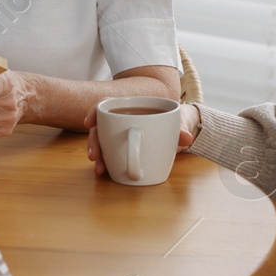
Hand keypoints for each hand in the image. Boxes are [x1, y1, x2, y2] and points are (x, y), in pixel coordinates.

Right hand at [84, 101, 200, 177]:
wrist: (181, 130)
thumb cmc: (177, 121)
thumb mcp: (181, 123)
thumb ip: (182, 129)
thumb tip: (186, 138)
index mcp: (133, 107)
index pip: (107, 105)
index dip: (95, 112)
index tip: (89, 123)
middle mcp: (123, 120)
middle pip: (101, 127)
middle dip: (94, 141)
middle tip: (95, 155)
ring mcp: (121, 135)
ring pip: (102, 142)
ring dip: (98, 154)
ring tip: (99, 167)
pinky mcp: (124, 149)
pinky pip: (110, 154)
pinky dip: (106, 162)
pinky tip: (104, 171)